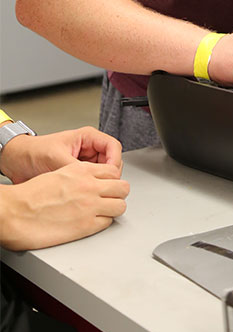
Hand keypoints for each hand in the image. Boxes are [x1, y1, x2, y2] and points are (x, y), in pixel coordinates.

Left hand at [0, 126, 122, 183]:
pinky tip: (85, 194)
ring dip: (101, 182)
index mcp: (88, 137)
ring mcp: (85, 163)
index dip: (114, 161)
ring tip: (93, 191)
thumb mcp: (56, 157)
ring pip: (105, 174)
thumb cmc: (35, 152)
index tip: (110, 175)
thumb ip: (75, 167)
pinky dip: (93, 188)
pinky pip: (94, 182)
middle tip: (103, 187)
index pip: (113, 147)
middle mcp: (89, 149)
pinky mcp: (80, 175)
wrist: (19, 162)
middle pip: (112, 162)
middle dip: (110, 175)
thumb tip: (90, 179)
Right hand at [1, 160, 129, 250]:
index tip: (109, 185)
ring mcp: (90, 206)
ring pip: (120, 205)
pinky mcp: (86, 226)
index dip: (112, 179)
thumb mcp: (59, 173)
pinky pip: (108, 222)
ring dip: (114, 208)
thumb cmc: (31, 195)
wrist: (16, 212)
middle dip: (118, 193)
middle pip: (123, 187)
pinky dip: (103, 222)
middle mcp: (90, 186)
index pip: (114, 171)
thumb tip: (90, 181)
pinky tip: (93, 222)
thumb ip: (79, 175)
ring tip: (104, 211)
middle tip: (110, 198)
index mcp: (82, 171)